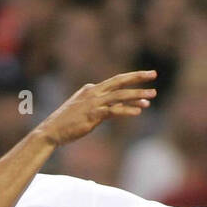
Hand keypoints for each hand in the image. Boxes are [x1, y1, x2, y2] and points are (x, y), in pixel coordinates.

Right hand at [38, 70, 157, 146]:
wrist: (52, 131)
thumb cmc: (67, 123)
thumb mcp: (84, 110)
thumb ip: (98, 106)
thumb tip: (112, 108)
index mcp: (91, 89)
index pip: (115, 81)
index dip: (132, 78)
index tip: (147, 76)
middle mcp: (93, 92)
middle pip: (119, 81)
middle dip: (137, 77)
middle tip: (154, 75)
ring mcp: (93, 103)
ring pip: (119, 96)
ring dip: (137, 95)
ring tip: (152, 96)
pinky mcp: (93, 116)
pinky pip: (113, 111)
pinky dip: (127, 110)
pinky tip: (139, 111)